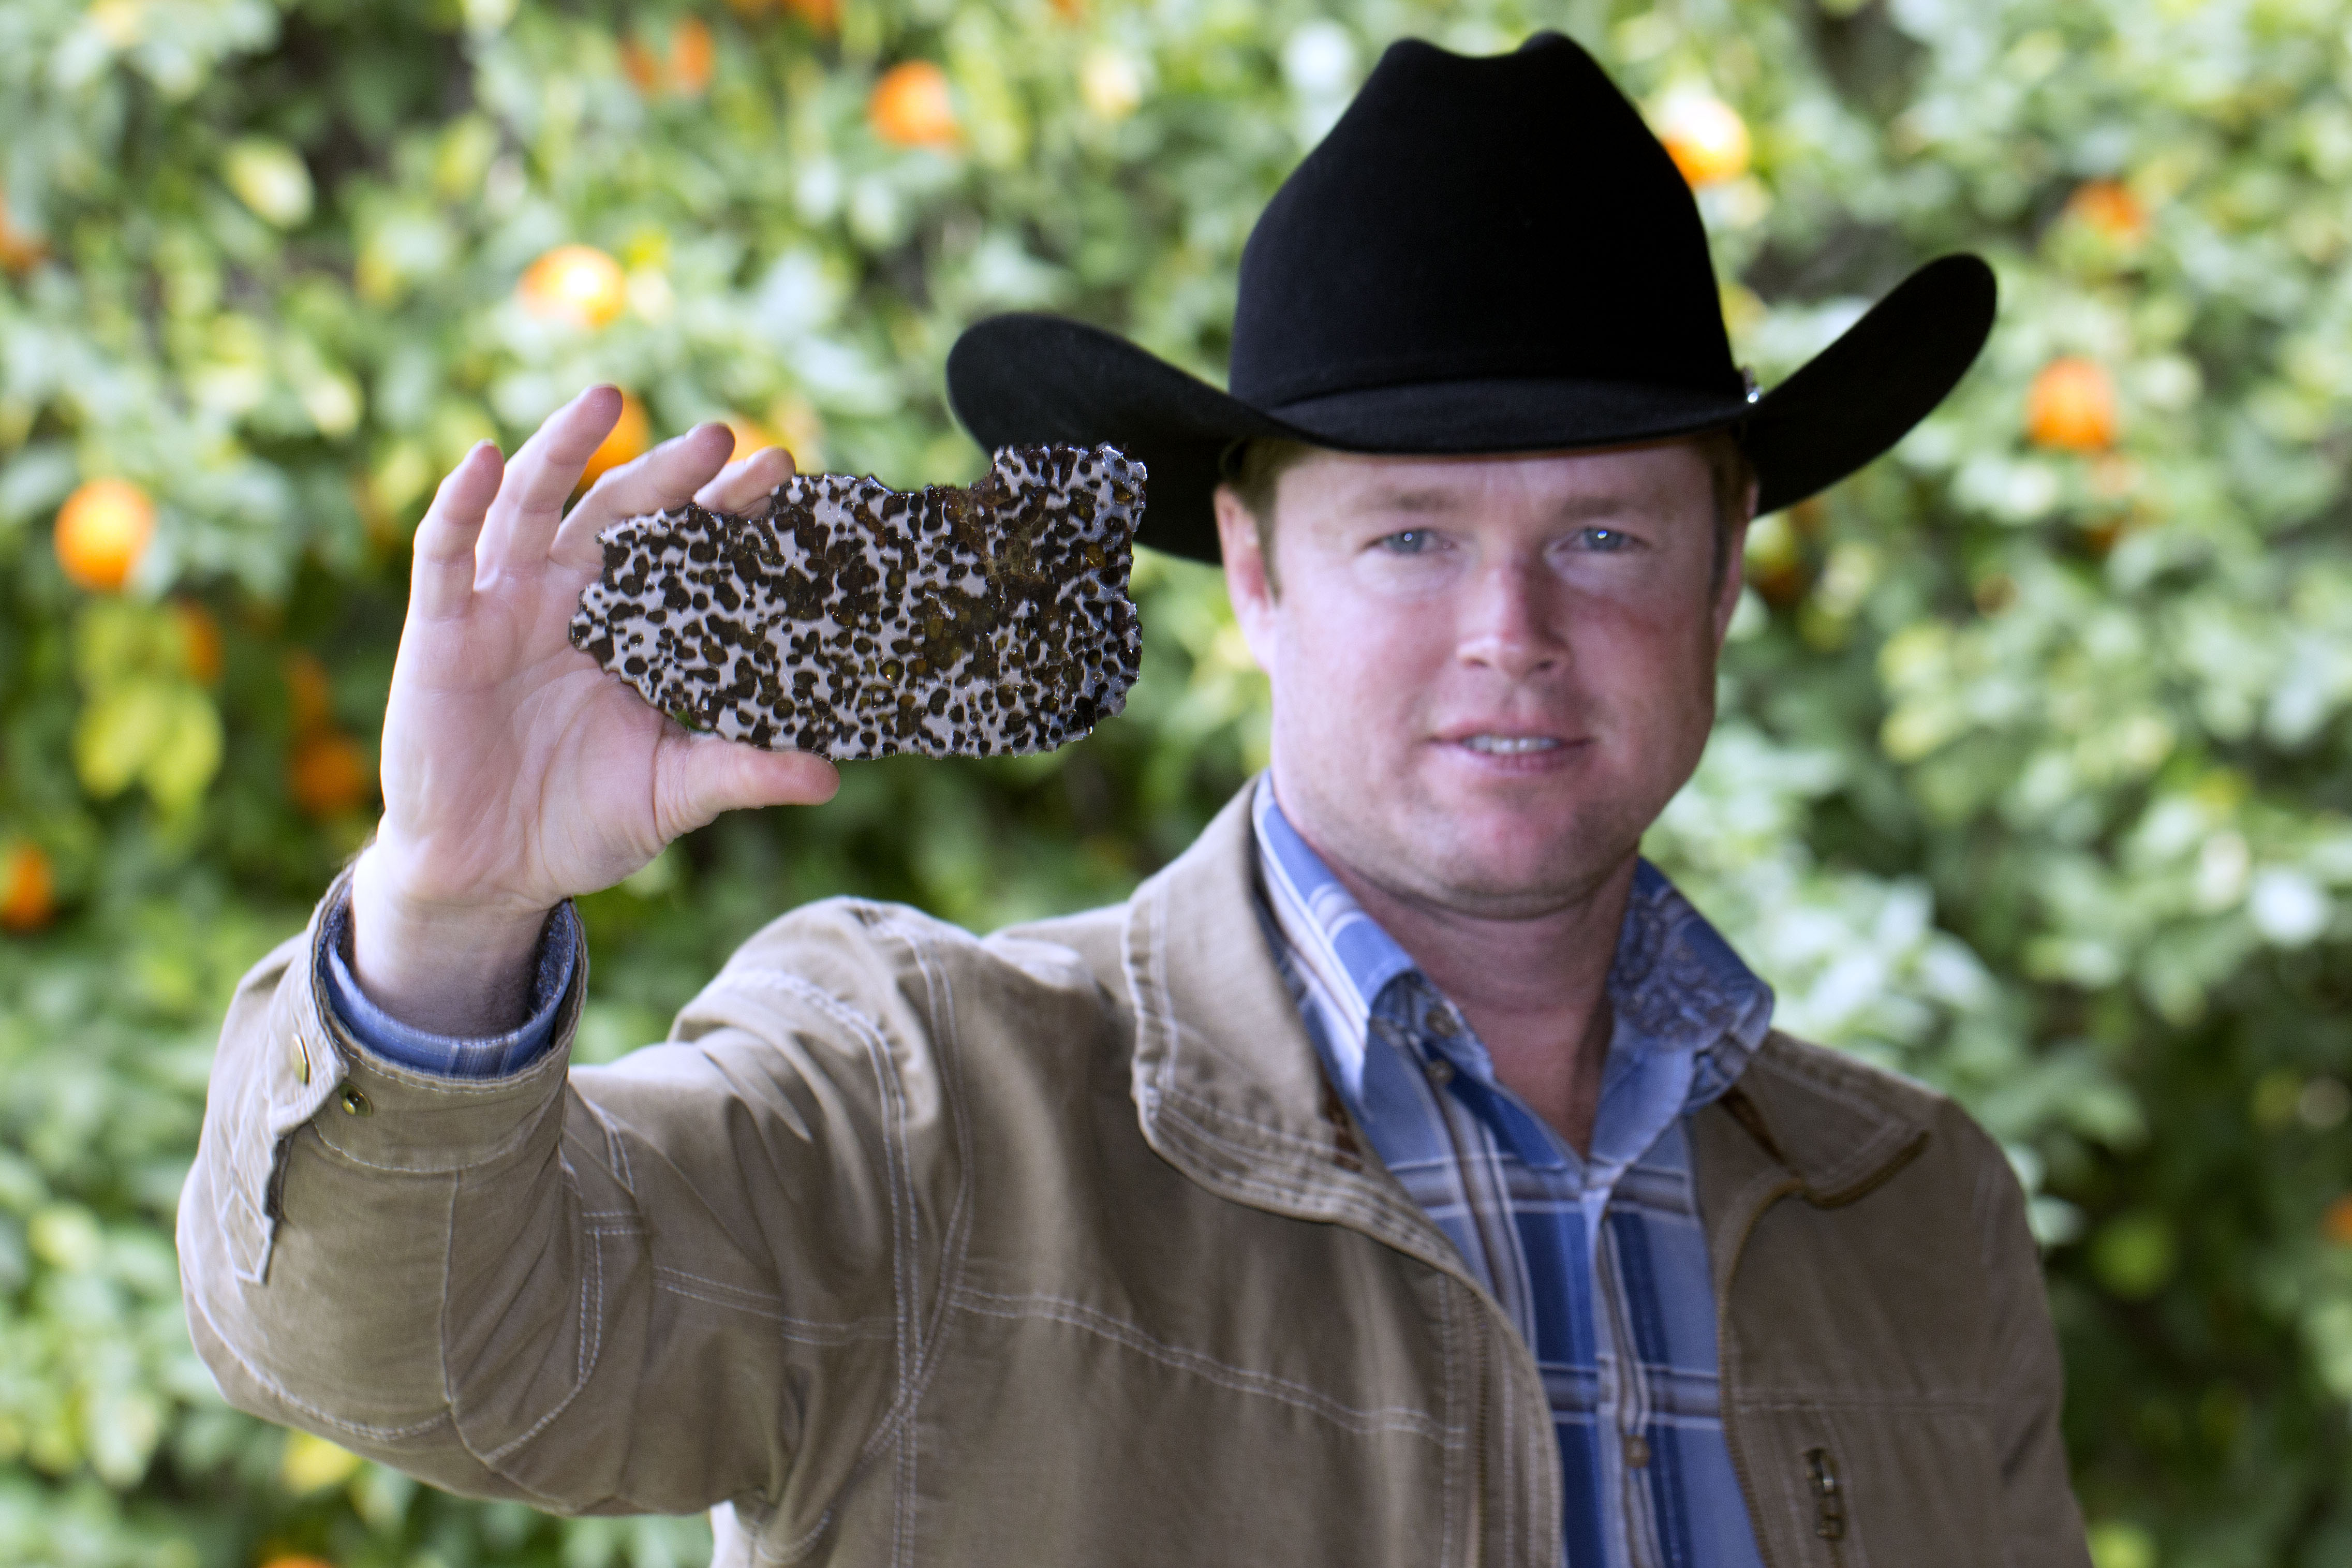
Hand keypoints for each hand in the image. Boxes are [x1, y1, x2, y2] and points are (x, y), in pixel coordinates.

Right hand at [350, 386, 839, 1033]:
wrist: (489, 872)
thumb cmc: (582, 824)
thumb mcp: (672, 796)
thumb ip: (743, 774)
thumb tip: (833, 775)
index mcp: (637, 630)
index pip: (691, 552)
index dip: (730, 509)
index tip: (784, 468)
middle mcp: (574, 601)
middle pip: (625, 514)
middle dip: (671, 471)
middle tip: (724, 435)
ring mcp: (506, 606)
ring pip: (535, 505)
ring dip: (564, 446)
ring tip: (607, 397)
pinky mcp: (442, 628)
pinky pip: (446, 552)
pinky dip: (460, 502)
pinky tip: (482, 457)